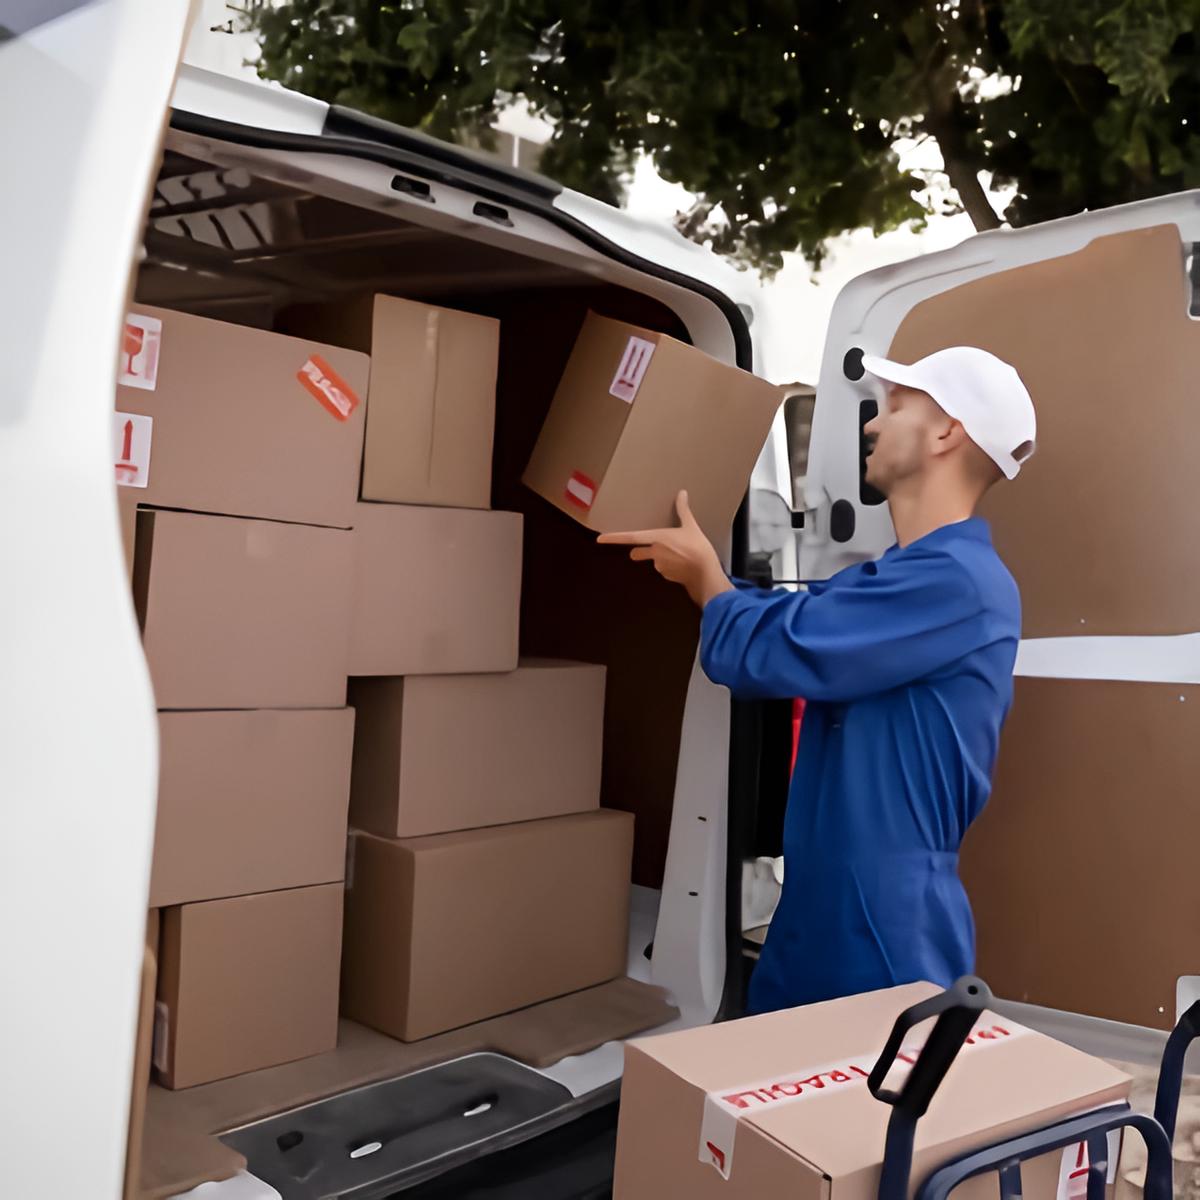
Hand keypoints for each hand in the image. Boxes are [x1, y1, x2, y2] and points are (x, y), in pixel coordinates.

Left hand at [597, 490, 732, 607]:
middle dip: (639, 551)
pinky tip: (683, 563)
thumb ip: (683, 510)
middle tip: (650, 545)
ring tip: (678, 553)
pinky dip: (670, 566)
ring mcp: (660, 567)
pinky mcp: (667, 577)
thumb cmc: (697, 548)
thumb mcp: (691, 526)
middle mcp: (654, 553)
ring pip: (654, 561)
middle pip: (637, 552)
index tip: (600, 539)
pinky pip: (665, 569)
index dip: (614, 538)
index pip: (630, 537)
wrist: (706, 574)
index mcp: (656, 539)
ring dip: (660, 558)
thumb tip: (682, 493)